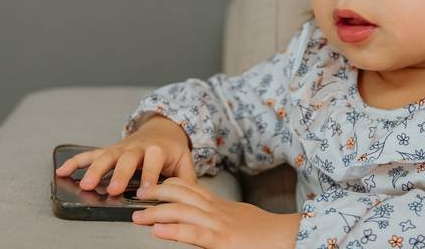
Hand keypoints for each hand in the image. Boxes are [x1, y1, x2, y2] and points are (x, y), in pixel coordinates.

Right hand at [54, 114, 195, 194]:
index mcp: (157, 150)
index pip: (154, 163)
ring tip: (84, 184)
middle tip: (112, 189)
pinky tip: (62, 170)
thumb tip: (190, 198)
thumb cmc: (172, 149)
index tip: (145, 192)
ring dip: (94, 169)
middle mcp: (137, 147)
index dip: (150, 177)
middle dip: (119, 174)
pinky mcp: (110, 150)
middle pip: (127, 159)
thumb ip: (186, 179)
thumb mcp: (184, 161)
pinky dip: (76, 161)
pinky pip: (91, 154)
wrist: (163, 127)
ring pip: (106, 156)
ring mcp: (121, 148)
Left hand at [131, 176, 300, 248]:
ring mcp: (217, 224)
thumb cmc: (264, 233)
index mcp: (218, 205)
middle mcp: (215, 210)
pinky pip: (193, 233)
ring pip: (181, 210)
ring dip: (155, 212)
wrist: (285, 237)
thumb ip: (218, 218)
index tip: (151, 186)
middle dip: (156, 192)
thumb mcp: (237, 219)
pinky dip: (173, 231)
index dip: (168, 184)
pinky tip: (158, 232)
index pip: (189, 187)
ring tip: (138, 216)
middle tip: (138, 195)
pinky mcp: (221, 240)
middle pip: (180, 192)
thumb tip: (202, 224)